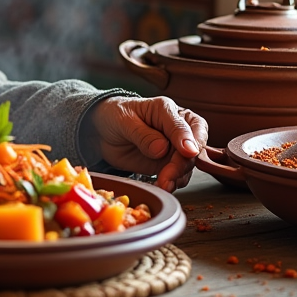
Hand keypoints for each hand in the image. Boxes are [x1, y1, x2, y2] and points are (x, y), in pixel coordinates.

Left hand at [88, 95, 207, 191]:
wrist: (103, 130)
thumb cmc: (115, 116)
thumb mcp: (123, 121)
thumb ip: (142, 134)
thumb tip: (162, 149)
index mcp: (166, 109)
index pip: (184, 125)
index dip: (187, 140)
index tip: (188, 153)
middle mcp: (176, 127)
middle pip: (193, 147)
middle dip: (182, 164)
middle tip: (168, 177)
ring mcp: (174, 147)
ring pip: (188, 164)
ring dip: (178, 177)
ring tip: (163, 185)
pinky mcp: (168, 163)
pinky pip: (178, 175)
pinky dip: (172, 183)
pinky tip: (160, 186)